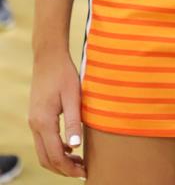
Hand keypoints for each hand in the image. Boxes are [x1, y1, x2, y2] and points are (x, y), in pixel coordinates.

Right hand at [29, 50, 86, 177]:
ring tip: (78, 162)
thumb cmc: (64, 73)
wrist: (49, 57)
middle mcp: (35, 125)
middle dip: (63, 170)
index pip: (55, 155)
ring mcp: (33, 122)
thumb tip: (76, 147)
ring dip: (59, 161)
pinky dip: (55, 150)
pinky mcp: (36, 117)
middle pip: (46, 159)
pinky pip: (43, 142)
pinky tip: (70, 147)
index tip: (84, 173)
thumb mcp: (73, 96)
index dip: (69, 168)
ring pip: (43, 152)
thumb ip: (74, 122)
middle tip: (82, 171)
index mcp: (44, 122)